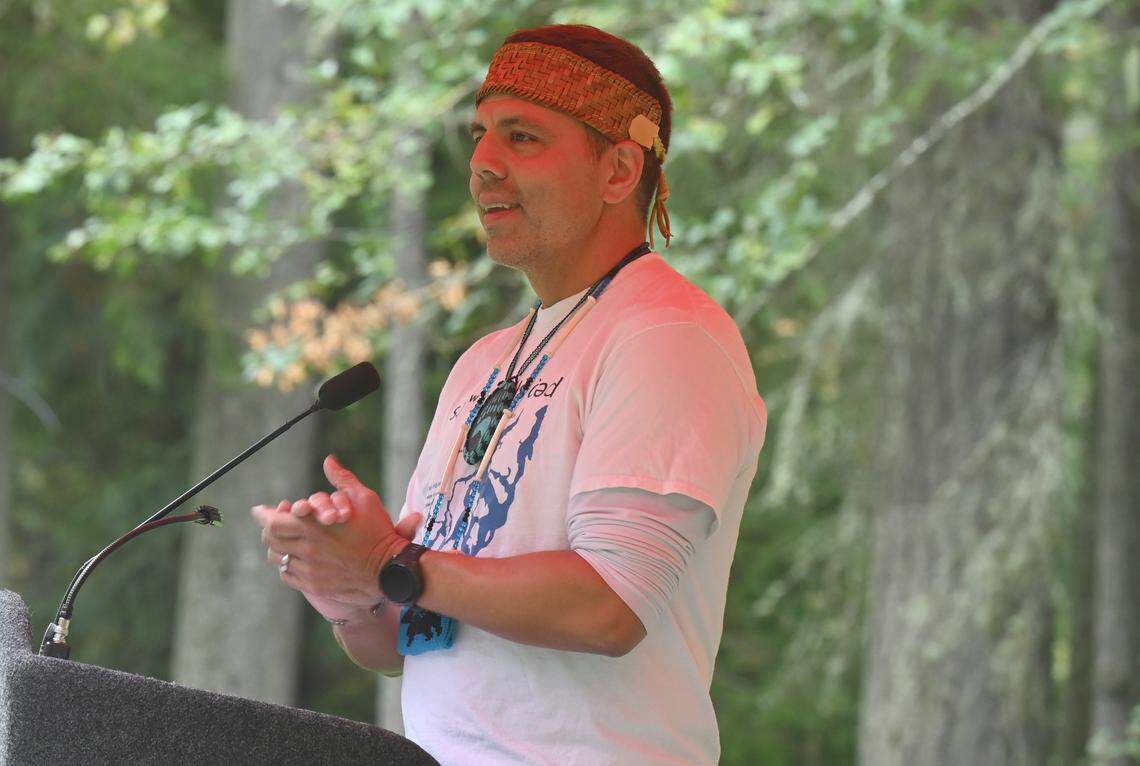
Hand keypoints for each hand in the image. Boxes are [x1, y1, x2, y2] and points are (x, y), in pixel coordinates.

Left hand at [252, 455, 414, 609]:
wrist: (388, 570)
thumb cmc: (378, 533)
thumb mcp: (364, 500)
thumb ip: (342, 480)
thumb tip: (329, 461)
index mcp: (314, 527)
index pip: (273, 522)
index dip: (264, 515)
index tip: (261, 510)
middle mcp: (307, 550)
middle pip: (271, 540)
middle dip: (269, 529)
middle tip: (272, 524)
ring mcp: (309, 570)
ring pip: (278, 558)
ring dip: (278, 547)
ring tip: (284, 541)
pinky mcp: (314, 585)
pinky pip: (288, 575)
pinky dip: (288, 565)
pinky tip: (296, 558)